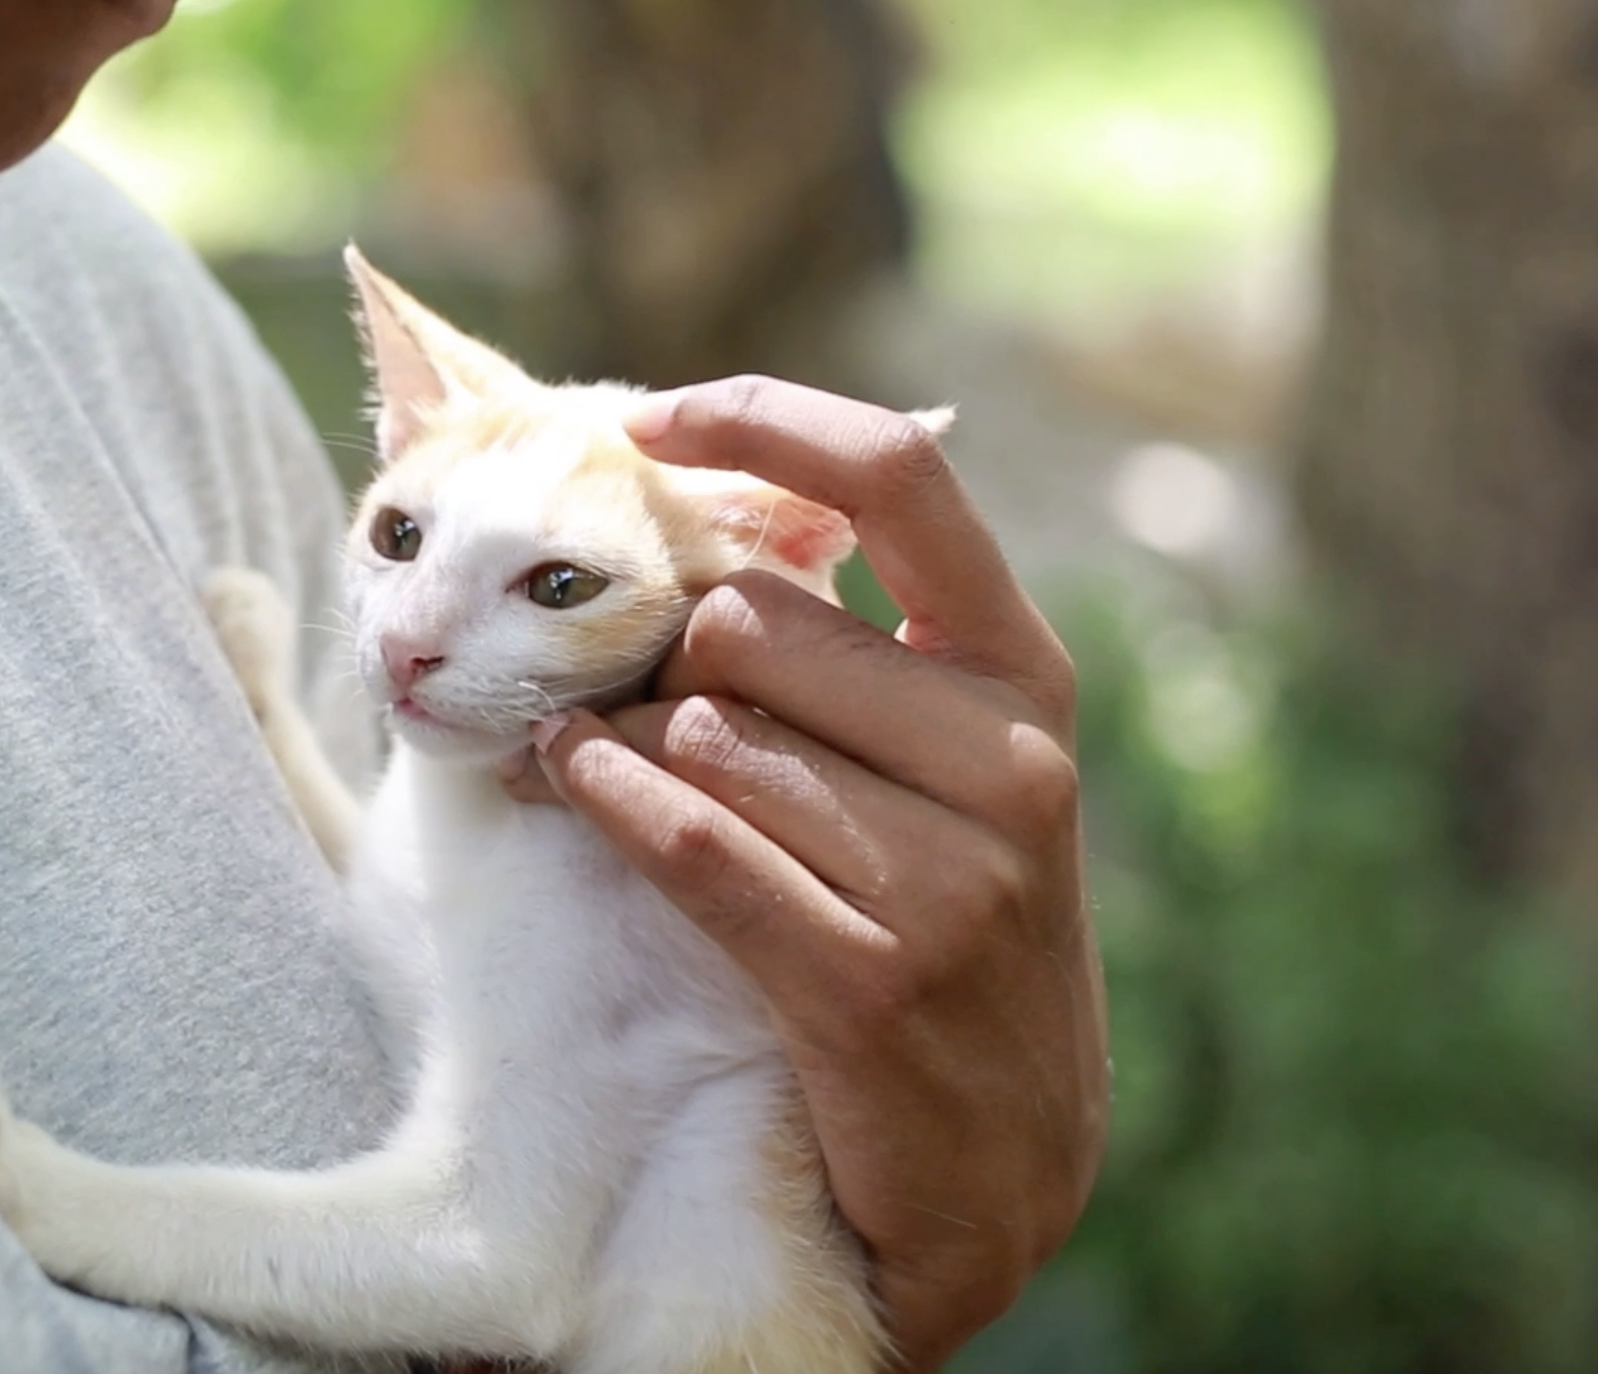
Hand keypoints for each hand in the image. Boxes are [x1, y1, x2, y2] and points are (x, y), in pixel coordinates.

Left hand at [531, 378, 1106, 1371]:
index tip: (647, 423)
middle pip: (752, 622)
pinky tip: (576, 784)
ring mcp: (957, 876)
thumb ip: (842, 656)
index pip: (900, 477)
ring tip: (586, 761)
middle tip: (607, 696)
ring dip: (616, 742)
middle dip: (654, 655)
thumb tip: (674, 518)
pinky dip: (609, 801)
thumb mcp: (935, 775)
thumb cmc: (937, 935)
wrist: (1001, 1176)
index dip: (761, 422)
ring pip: (708, 732)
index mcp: (1021, 672)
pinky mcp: (876, 982)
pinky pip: (692, 842)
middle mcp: (1010, 757)